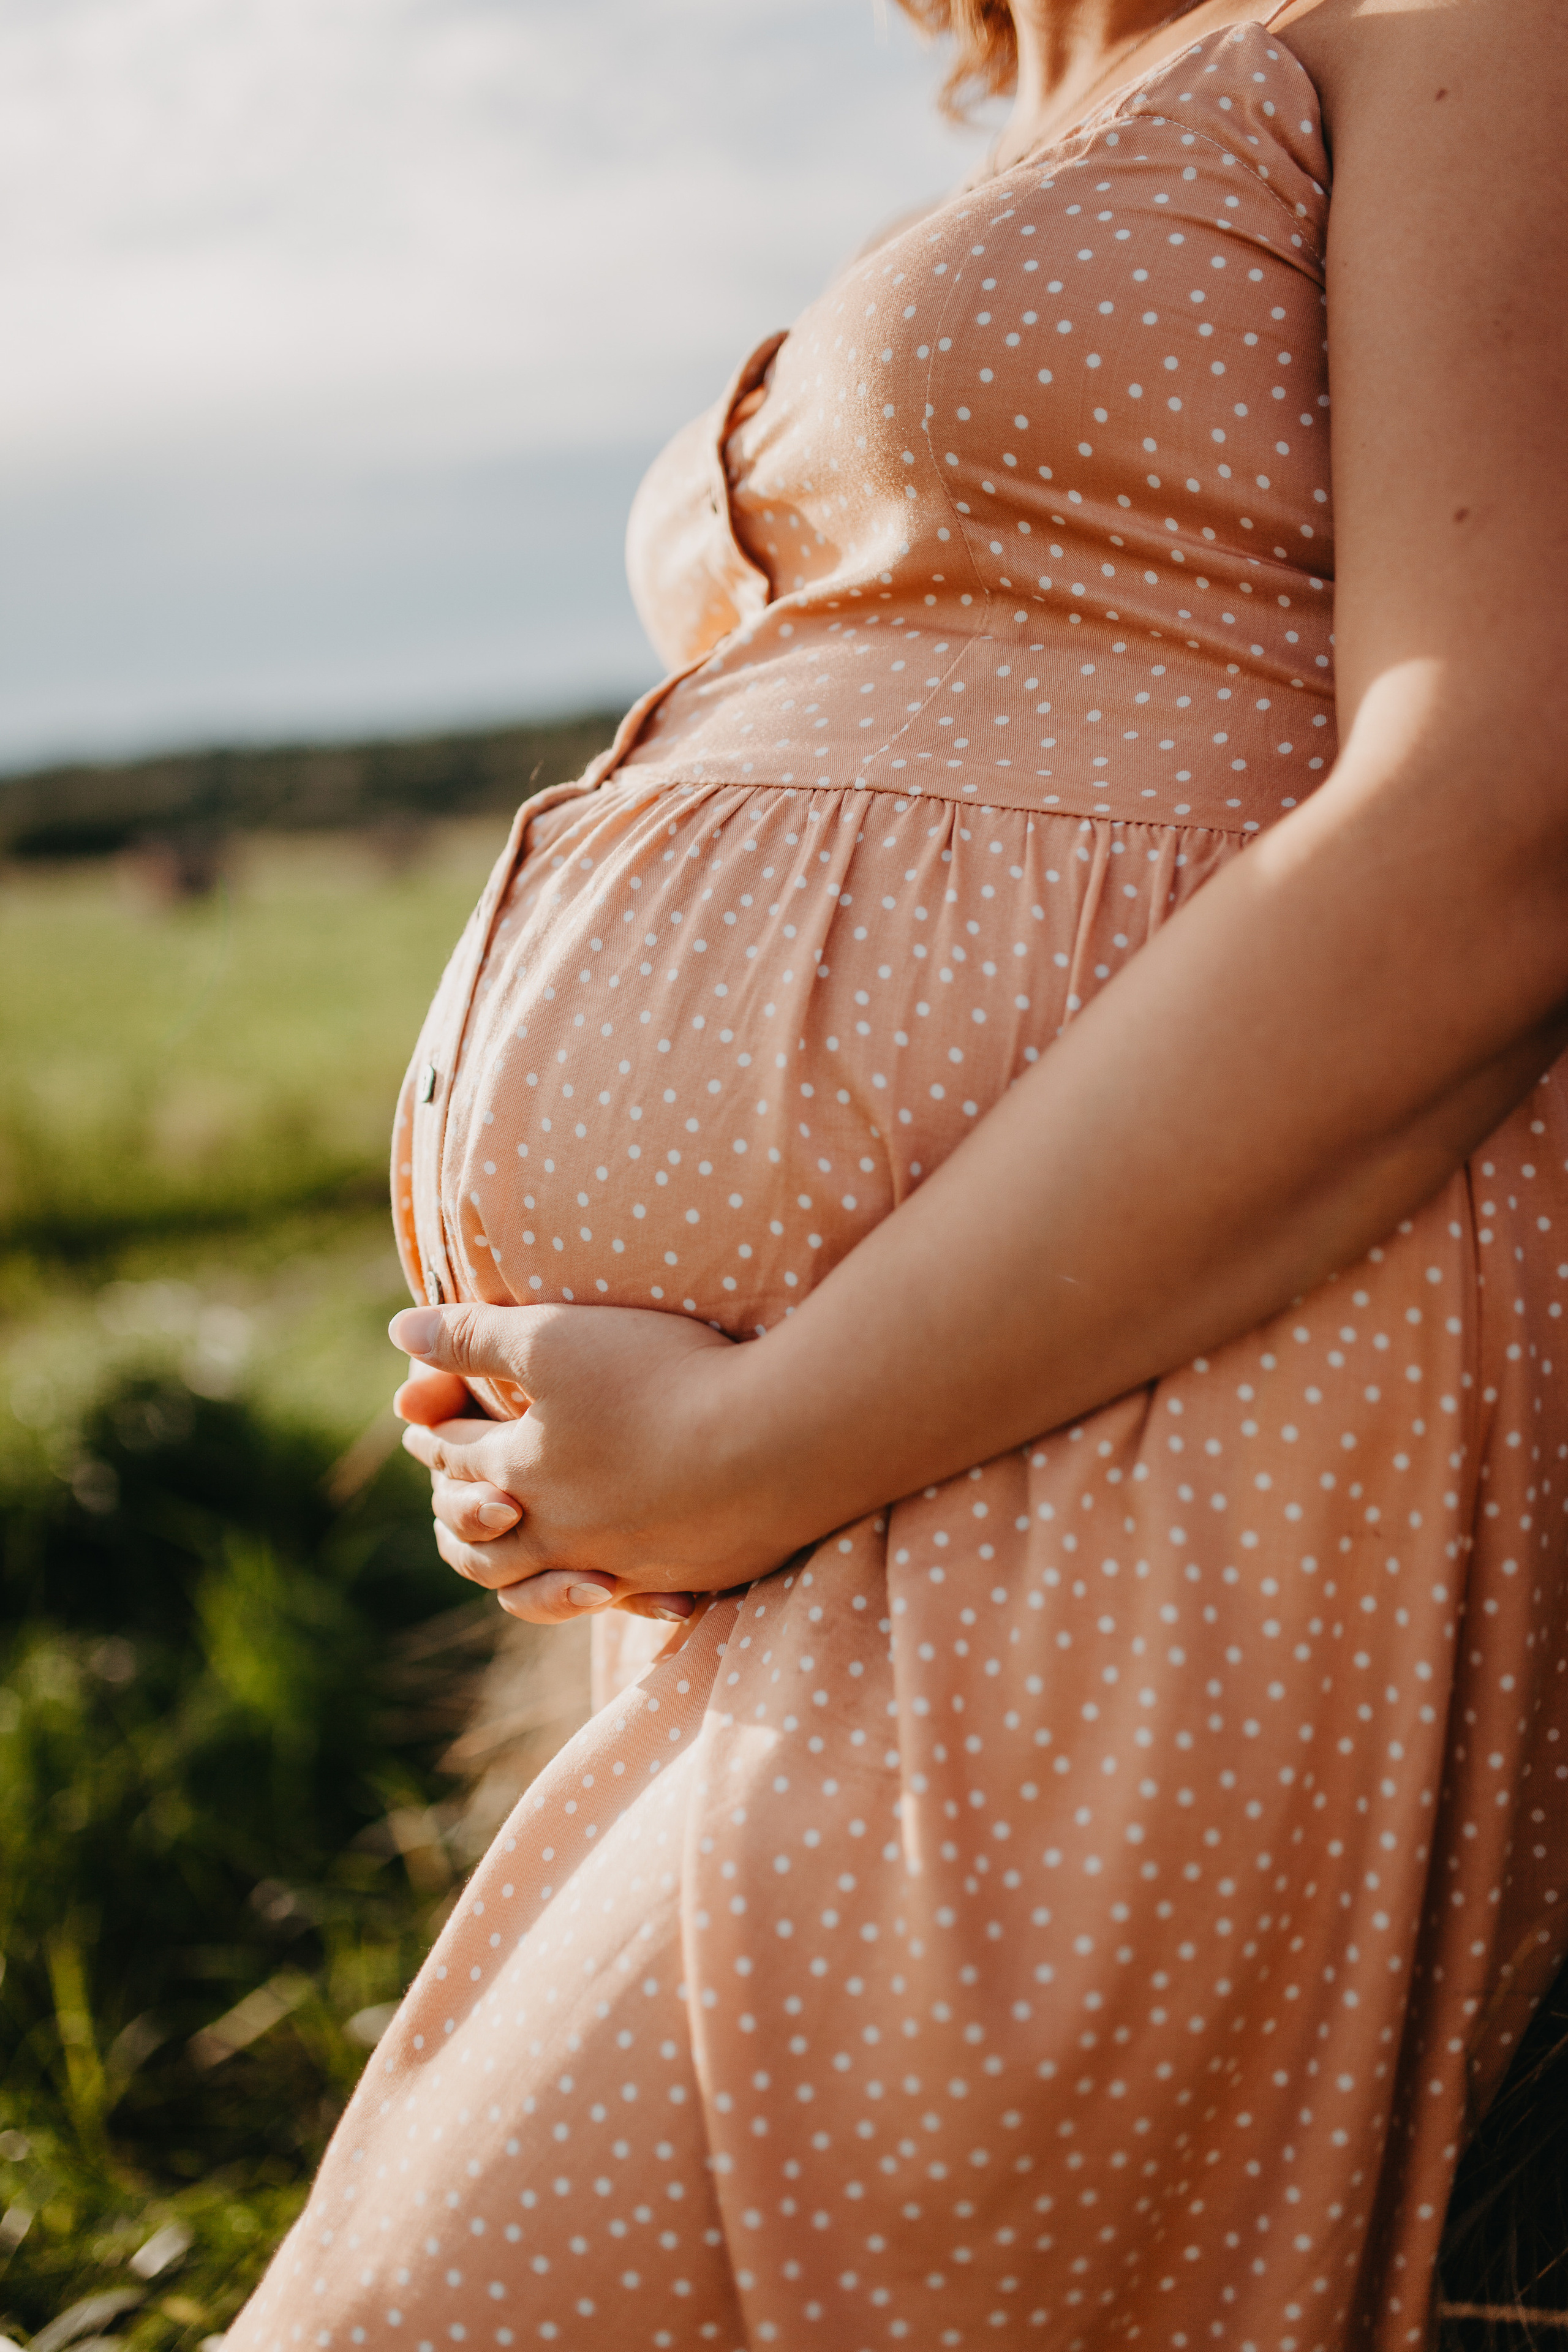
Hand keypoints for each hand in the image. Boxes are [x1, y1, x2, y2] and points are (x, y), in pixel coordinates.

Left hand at [389, 1301, 799, 1625]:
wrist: (777, 1439)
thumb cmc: (656, 1378)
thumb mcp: (550, 1338)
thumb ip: (473, 1336)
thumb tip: (397, 1332)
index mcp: (519, 1474)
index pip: (457, 1457)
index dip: (436, 1432)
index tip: (421, 1421)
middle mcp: (561, 1534)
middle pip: (487, 1544)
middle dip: (462, 1519)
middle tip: (456, 1505)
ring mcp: (625, 1564)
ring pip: (550, 1588)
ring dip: (528, 1573)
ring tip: (526, 1557)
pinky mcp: (687, 1575)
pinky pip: (631, 1598)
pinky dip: (612, 1591)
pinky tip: (624, 1582)